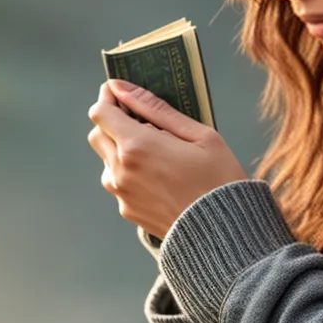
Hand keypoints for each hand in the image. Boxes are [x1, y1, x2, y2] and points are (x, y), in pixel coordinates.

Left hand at [87, 78, 247, 240]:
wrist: (225, 234)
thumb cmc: (219, 180)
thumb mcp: (199, 135)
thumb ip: (156, 109)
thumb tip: (122, 88)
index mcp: (137, 146)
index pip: (100, 112)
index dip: (109, 98)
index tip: (124, 95)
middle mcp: (121, 170)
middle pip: (97, 134)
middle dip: (114, 123)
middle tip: (146, 125)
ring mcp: (122, 193)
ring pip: (106, 160)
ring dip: (122, 150)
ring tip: (160, 157)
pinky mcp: (128, 211)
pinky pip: (119, 183)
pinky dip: (132, 174)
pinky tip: (162, 179)